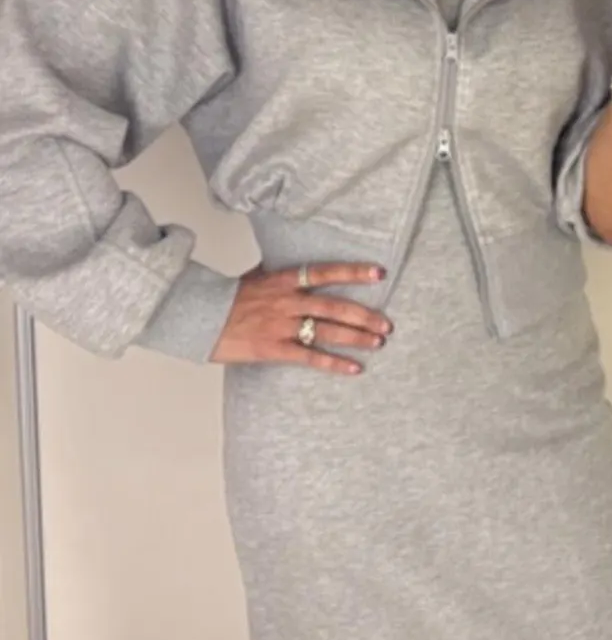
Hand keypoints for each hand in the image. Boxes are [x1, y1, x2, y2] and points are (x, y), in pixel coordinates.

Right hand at [210, 261, 392, 374]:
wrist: (198, 318)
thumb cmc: (225, 298)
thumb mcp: (254, 277)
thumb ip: (279, 275)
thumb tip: (297, 270)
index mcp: (282, 280)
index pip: (324, 272)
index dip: (353, 272)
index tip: (378, 273)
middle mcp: (287, 301)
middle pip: (334, 306)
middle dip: (364, 315)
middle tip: (386, 323)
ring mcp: (281, 326)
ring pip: (328, 330)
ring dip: (357, 337)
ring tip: (378, 342)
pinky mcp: (274, 349)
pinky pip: (310, 357)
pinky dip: (334, 363)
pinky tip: (354, 368)